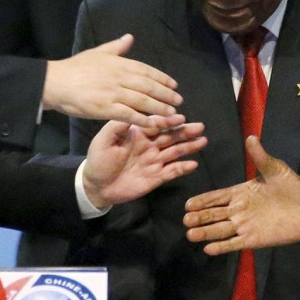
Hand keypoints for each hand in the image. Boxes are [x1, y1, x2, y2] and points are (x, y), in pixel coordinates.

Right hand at [43, 34, 181, 127]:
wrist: (56, 82)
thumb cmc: (75, 67)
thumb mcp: (97, 52)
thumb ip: (116, 47)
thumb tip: (130, 37)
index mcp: (119, 63)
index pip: (146, 70)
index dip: (162, 78)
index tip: (174, 84)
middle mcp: (120, 77)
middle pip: (149, 86)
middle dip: (166, 94)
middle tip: (178, 101)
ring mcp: (114, 93)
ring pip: (143, 101)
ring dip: (160, 107)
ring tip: (172, 113)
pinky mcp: (106, 108)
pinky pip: (130, 115)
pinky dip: (143, 119)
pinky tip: (154, 123)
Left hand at [82, 114, 207, 208]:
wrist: (97, 186)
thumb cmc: (99, 160)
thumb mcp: (104, 140)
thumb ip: (117, 126)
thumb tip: (133, 113)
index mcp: (139, 133)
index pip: (157, 124)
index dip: (168, 121)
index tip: (180, 117)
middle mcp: (150, 145)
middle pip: (171, 136)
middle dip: (185, 131)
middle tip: (200, 126)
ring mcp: (154, 161)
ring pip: (175, 151)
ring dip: (189, 146)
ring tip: (203, 140)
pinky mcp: (156, 177)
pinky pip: (172, 171)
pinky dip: (183, 168)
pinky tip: (193, 164)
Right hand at [184, 135, 299, 253]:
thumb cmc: (293, 187)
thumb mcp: (276, 169)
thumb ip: (261, 157)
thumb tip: (251, 137)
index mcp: (242, 192)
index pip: (217, 197)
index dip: (203, 200)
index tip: (188, 204)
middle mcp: (240, 210)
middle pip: (214, 214)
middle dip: (200, 217)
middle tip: (186, 219)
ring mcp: (246, 225)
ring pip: (220, 229)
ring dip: (206, 232)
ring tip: (190, 234)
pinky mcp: (254, 239)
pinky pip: (234, 243)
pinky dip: (222, 246)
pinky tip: (208, 249)